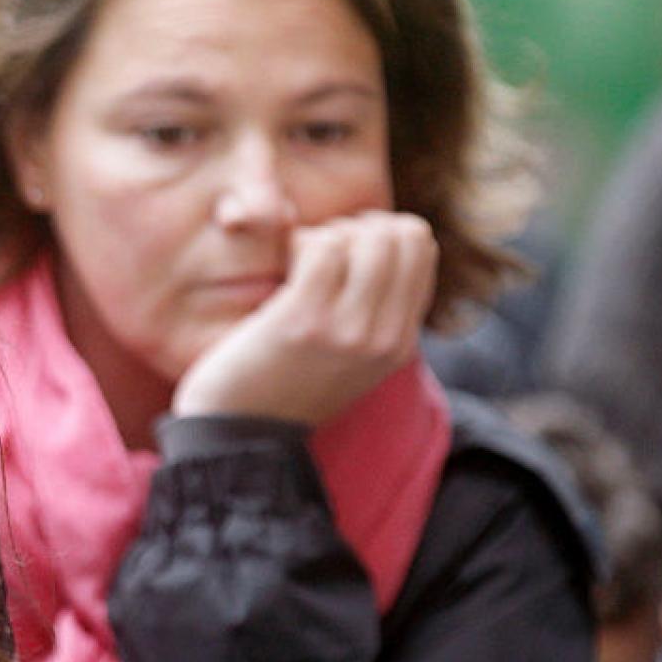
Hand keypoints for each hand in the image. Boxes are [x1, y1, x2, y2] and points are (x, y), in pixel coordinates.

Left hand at [173, 212, 436, 424]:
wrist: (239, 435)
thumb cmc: (282, 382)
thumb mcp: (348, 356)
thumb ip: (373, 311)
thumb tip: (381, 236)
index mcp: (399, 343)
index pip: (422, 248)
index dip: (380, 232)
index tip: (344, 253)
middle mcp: (384, 337)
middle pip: (402, 234)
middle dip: (358, 227)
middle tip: (320, 253)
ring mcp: (347, 330)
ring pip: (366, 236)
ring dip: (326, 235)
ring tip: (299, 263)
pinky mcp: (304, 321)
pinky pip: (321, 247)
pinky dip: (300, 243)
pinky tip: (282, 269)